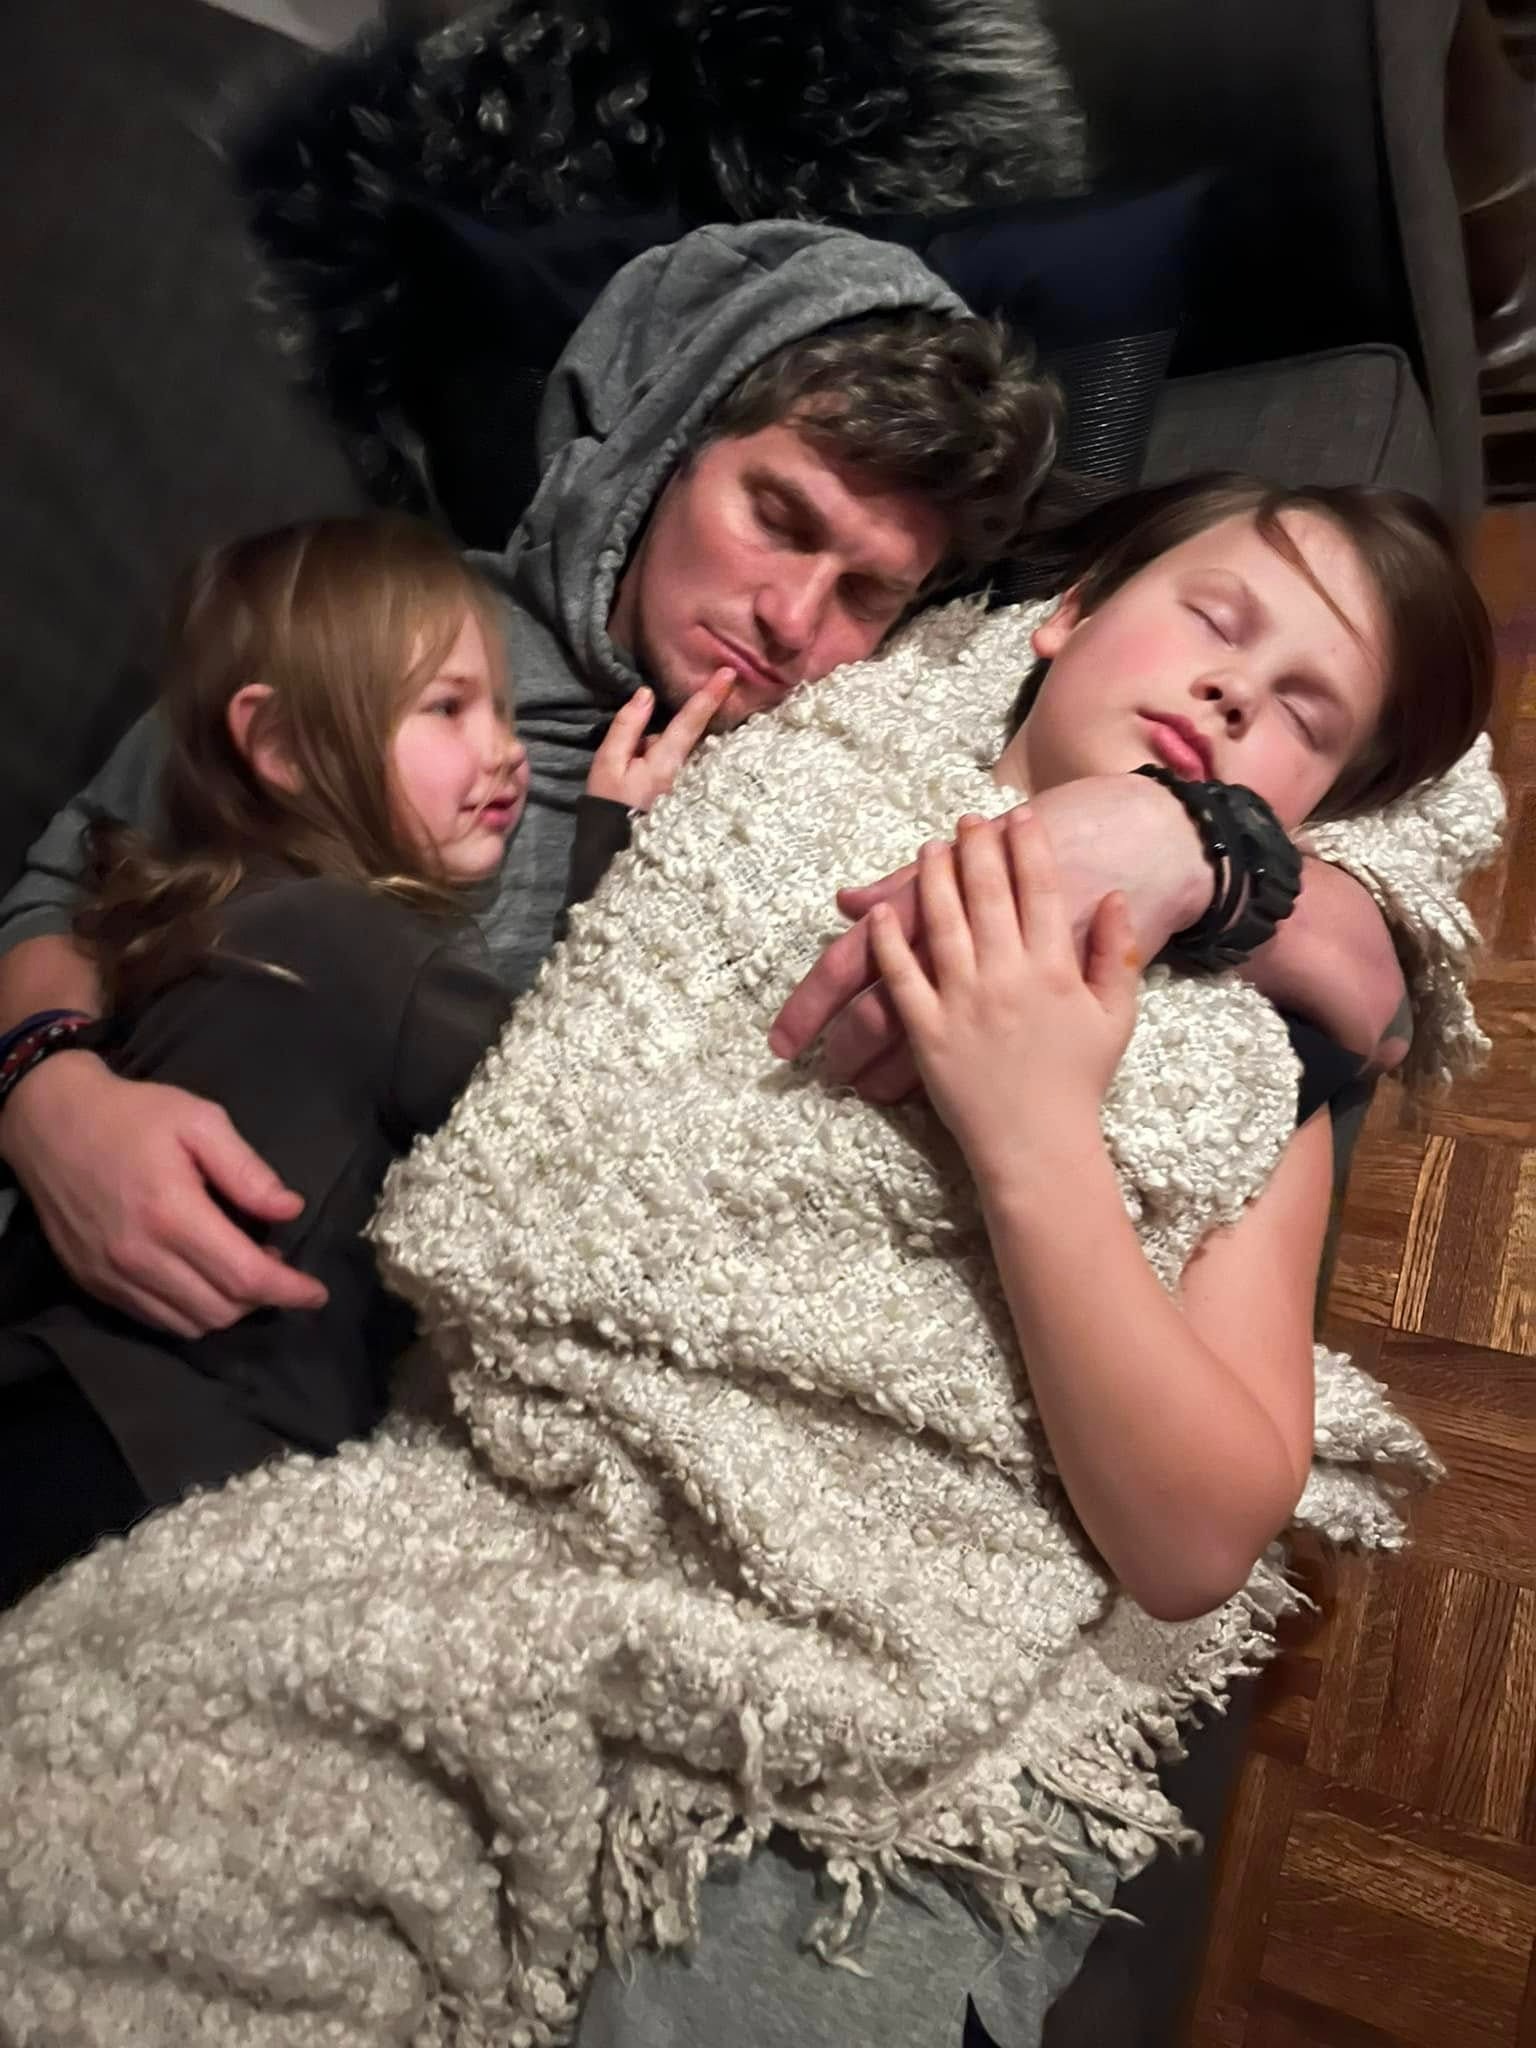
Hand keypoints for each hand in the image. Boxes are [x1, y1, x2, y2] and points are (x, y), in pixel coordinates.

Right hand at [0, 1051, 327, 1336]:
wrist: (50, 1123)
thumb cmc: (133, 1116)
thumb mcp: (200, 1121)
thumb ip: (247, 1170)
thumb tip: (289, 1210)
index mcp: (172, 1213)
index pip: (244, 1277)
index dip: (289, 1291)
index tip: (317, 1292)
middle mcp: (140, 1256)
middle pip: (221, 1310)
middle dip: (262, 1300)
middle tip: (277, 1268)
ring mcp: (112, 1276)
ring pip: (190, 1324)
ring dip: (228, 1310)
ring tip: (243, 1274)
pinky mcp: (94, 1284)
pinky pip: (156, 1321)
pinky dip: (191, 1313)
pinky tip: (203, 1283)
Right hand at [585, 670, 733, 809]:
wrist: (615, 853)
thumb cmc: (609, 806)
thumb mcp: (608, 762)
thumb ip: (628, 726)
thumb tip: (646, 694)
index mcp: (667, 762)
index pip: (692, 721)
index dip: (710, 695)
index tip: (730, 673)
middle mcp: (686, 772)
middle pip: (687, 733)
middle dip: (673, 729)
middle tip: (656, 734)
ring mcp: (689, 785)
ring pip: (679, 749)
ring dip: (662, 749)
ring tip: (637, 772)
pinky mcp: (687, 795)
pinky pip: (678, 764)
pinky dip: (666, 760)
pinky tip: (645, 778)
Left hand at [866, 810, 1140, 1180]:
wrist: (1038, 1146)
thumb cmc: (1079, 1082)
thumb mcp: (1115, 1016)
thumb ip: (1114, 954)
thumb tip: (1113, 897)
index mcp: (1053, 969)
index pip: (1039, 890)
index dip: (1028, 847)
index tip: (1018, 816)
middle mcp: (1006, 975)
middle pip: (987, 895)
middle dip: (977, 849)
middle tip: (967, 821)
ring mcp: (963, 1001)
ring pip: (942, 924)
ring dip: (934, 881)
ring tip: (930, 849)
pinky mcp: (928, 1031)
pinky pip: (902, 978)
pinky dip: (887, 943)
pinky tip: (878, 912)